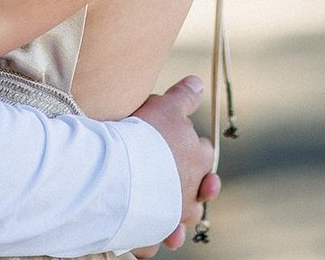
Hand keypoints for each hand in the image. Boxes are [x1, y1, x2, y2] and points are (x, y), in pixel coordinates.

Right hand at [133, 76, 219, 250]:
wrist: (122, 167)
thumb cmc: (145, 134)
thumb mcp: (166, 107)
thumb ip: (184, 97)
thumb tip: (198, 81)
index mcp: (198, 158)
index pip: (201, 151)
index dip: (189, 147)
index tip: (176, 142)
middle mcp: (191, 190)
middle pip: (196, 190)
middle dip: (187, 186)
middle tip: (169, 176)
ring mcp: (173, 215)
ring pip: (176, 219)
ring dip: (169, 217)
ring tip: (158, 213)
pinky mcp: (150, 234)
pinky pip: (150, 242)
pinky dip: (146, 240)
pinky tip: (140, 238)